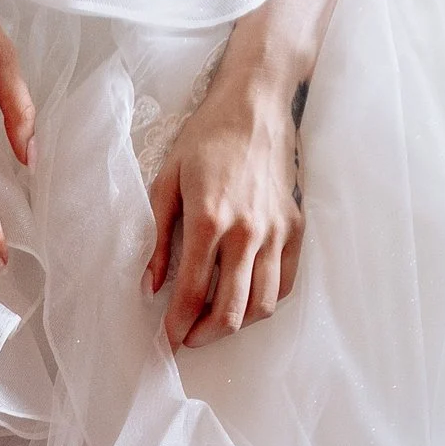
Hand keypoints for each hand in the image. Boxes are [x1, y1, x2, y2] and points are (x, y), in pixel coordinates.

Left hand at [144, 73, 305, 349]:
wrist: (256, 106)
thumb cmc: (207, 138)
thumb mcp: (167, 182)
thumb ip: (158, 239)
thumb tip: (150, 286)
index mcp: (209, 221)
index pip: (190, 294)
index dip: (176, 326)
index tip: (166, 340)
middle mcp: (247, 233)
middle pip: (231, 311)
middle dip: (204, 336)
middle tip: (188, 338)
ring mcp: (275, 232)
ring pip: (262, 305)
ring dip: (237, 325)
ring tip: (215, 322)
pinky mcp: (294, 228)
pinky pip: (285, 283)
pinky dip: (266, 302)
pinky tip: (245, 299)